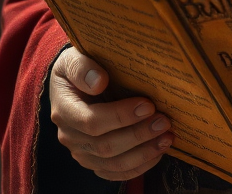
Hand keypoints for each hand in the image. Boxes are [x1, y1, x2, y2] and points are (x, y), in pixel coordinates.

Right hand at [49, 47, 173, 181]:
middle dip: (138, 135)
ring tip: (167, 138)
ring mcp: (81, 152)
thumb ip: (83, 68)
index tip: (148, 105)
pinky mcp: (94, 161)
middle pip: (105, 146)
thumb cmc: (78, 67)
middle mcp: (70, 136)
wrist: (73, 81)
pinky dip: (138, 167)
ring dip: (143, 153)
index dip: (121, 116)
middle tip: (164, 121)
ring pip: (113, 164)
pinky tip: (158, 153)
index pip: (92, 121)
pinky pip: (115, 173)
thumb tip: (99, 82)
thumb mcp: (73, 58)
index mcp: (64, 110)